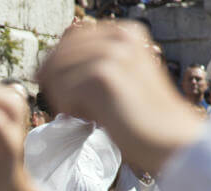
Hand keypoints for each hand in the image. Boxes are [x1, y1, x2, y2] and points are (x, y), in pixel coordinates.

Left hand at [35, 21, 203, 173]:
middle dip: (59, 87)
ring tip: (92, 115)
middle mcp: (120, 35)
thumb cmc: (140, 116)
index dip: (62, 72)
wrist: (169, 140)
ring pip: (57, 74)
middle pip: (58, 57)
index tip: (77, 97)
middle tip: (81, 110)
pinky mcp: (103, 74)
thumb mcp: (117, 79)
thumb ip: (89, 65)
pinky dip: (72, 110)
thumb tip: (41, 67)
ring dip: (65, 100)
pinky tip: (95, 120)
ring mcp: (112, 53)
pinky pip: (63, 91)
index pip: (68, 42)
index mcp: (125, 31)